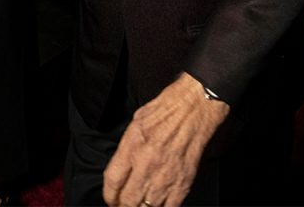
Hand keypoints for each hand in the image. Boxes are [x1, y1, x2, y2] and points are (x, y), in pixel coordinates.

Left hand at [103, 73, 229, 206]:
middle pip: (128, 200)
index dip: (109, 196)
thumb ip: (127, 147)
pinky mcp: (183, 182)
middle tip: (123, 205)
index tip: (111, 198)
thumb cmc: (166, 109)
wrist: (194, 107)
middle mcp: (147, 165)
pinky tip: (158, 204)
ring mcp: (166, 176)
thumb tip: (121, 167)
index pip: (113, 182)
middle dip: (123, 205)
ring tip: (140, 205)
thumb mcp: (135, 123)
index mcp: (132, 147)